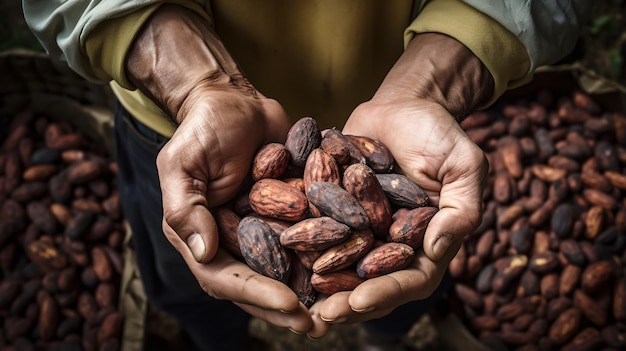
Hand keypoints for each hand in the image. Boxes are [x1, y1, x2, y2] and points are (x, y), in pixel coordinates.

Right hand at [127, 4, 327, 333]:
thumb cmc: (202, 128)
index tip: (290, 304)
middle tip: (319, 324)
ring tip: (341, 308)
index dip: (257, 294)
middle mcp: (233, 241)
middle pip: (260, 283)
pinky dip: (329, 253)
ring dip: (313, 290)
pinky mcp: (290, 211)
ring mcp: (263, 229)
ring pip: (288, 268)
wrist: (233, 99)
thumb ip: (186, 209)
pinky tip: (356, 265)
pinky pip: (308, 237)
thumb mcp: (182, 164)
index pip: (225, 278)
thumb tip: (204, 253)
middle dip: (288, 306)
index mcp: (202, 237)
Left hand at [306, 33, 491, 337]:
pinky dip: (300, 244)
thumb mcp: (464, 165)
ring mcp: (361, 229)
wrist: (402, 106)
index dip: (386, 292)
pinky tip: (276, 254)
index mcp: (426, 242)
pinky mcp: (336, 210)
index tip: (358, 301)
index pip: (410, 278)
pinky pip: (317, 231)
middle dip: (346, 300)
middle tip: (322, 314)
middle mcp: (391, 242)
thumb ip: (460, 208)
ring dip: (319, 283)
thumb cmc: (439, 132)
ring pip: (340, 264)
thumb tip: (436, 246)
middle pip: (370, 281)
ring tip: (297, 299)